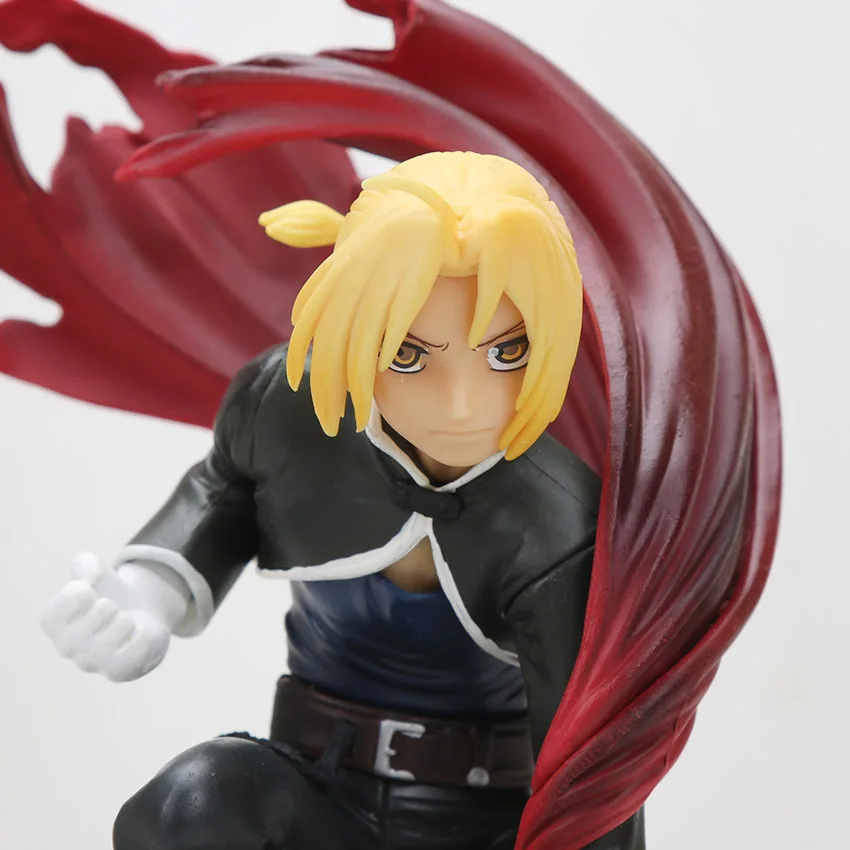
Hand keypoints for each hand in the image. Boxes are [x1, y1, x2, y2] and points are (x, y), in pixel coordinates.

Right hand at [41, 552, 170, 681]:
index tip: (89, 588)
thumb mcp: (96, 571)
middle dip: (107, 608)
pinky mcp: (119, 671)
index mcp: (56, 625)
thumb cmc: (110, 594)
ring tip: (126, 620)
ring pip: (111, 640)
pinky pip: (133, 653)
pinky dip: (143, 635)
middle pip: (85, 628)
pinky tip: (140, 632)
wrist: (142, 614)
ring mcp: (93, 663)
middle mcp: (68, 648)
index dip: (74, 597)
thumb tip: (92, 576)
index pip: (51, 617)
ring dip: (126, 621)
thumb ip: (86, 563)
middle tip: (113, 607)